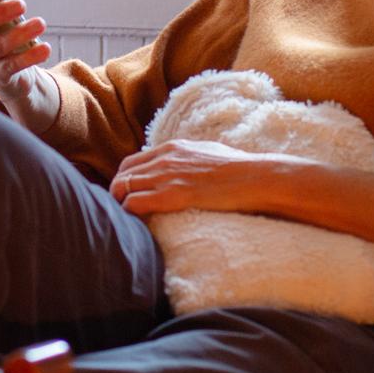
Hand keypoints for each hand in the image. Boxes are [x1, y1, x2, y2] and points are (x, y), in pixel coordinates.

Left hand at [109, 140, 300, 215]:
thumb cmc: (240, 170)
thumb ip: (192, 158)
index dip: (125, 181)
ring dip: (120, 205)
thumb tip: (190, 167)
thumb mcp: (209, 153)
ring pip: (123, 188)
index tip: (128, 197)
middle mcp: (165, 158)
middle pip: (122, 175)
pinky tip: (136, 224)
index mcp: (173, 148)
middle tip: (121, 212)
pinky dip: (129, 213)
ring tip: (126, 222)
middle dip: (117, 193)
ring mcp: (168, 175)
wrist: (256, 177)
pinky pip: (134, 203)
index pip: (132, 162)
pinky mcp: (173, 194)